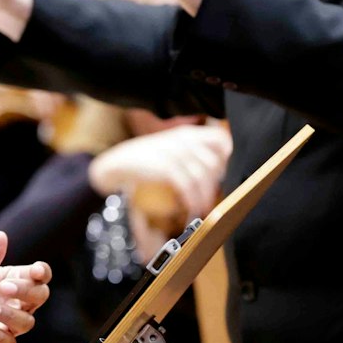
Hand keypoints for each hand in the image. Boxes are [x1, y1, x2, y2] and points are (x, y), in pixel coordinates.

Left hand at [0, 231, 51, 342]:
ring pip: (26, 322)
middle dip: (26, 291)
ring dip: (9, 314)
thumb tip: (1, 236)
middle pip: (39, 297)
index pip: (40, 276)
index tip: (34, 271)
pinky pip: (7, 342)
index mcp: (14, 279)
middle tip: (3, 286)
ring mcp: (7, 323)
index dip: (42, 272)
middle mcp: (16, 302)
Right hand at [88, 122, 232, 219]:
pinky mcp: (166, 167)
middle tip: (211, 197)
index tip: (222, 173)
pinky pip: (188, 186)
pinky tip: (191, 209)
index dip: (226, 156)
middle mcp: (183, 140)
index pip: (220, 139)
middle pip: (214, 162)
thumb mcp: (169, 149)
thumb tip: (214, 172)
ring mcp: (174, 153)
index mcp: (186, 133)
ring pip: (203, 177)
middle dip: (215, 183)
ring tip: (202, 208)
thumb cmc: (143, 160)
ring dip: (205, 197)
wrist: (116, 165)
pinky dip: (192, 201)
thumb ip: (190, 154)